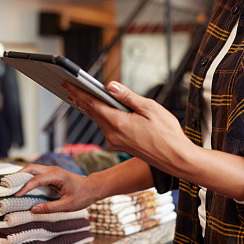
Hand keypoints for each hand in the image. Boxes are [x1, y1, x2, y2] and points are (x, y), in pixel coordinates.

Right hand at [16, 164, 96, 212]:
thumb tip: (33, 209)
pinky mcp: (52, 173)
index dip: (25, 187)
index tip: (16, 194)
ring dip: (23, 175)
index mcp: (57, 175)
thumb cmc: (82, 195)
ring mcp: (52, 170)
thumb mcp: (67, 205)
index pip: (37, 179)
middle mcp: (53, 170)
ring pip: (33, 169)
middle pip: (32, 168)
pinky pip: (37, 173)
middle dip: (19, 175)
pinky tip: (23, 184)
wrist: (92, 187)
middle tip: (9, 184)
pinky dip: (28, 177)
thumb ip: (50, 207)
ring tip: (12, 184)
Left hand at [65, 81, 189, 174]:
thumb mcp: (150, 108)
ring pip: (98, 120)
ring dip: (89, 107)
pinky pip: (106, 126)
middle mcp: (113, 134)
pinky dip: (100, 116)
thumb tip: (110, 85)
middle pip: (92, 112)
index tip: (67, 83)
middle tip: (67, 86)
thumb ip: (128, 97)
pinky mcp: (121, 145)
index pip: (93, 104)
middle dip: (79, 98)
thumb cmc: (167, 134)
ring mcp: (116, 141)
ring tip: (79, 95)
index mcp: (118, 123)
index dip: (79, 92)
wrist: (176, 159)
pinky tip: (99, 110)